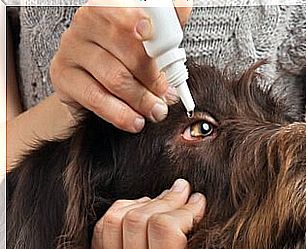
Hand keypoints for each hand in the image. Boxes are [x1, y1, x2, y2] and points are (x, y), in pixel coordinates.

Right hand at [50, 0, 192, 132]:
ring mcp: (72, 48)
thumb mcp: (150, 40)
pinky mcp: (62, 75)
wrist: (91, 82)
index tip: (151, 36)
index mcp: (109, 7)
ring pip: (115, 78)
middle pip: (127, 50)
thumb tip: (184, 8)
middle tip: (168, 96)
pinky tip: (135, 120)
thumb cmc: (126, 57)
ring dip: (141, 100)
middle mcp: (87, 22)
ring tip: (156, 111)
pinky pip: (96, 98)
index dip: (140, 23)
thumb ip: (167, 26)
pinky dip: (120, 114)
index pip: (125, 12)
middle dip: (154, 78)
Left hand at [90, 179, 277, 248]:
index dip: (185, 208)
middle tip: (184, 192)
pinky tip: (145, 210)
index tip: (200, 203)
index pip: (164, 230)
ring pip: (116, 220)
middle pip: (138, 221)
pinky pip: (102, 228)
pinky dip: (123, 210)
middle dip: (166, 199)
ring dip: (143, 203)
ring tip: (165, 201)